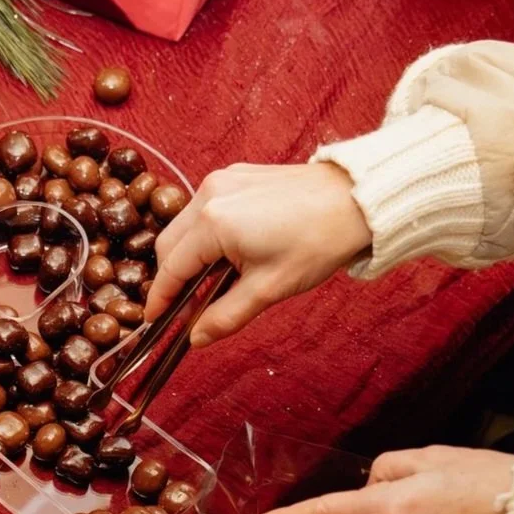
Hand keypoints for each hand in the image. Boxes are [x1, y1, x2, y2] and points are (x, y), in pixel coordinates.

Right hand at [146, 163, 372, 346]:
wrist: (359, 199)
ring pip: (184, 226)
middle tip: (188, 307)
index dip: (160, 299)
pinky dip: (206, 235)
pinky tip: (229, 253)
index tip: (154, 321)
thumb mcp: (269, 289)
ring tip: (214, 280)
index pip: (170, 268)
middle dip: (173, 278)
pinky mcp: (236, 175)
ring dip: (190, 255)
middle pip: (169, 244)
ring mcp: (222, 180)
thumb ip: (225, 316)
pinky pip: (204, 209)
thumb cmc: (319, 240)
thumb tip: (196, 338)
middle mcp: (209, 195)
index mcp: (213, 223)